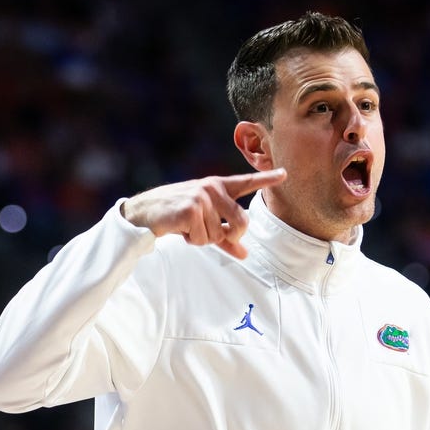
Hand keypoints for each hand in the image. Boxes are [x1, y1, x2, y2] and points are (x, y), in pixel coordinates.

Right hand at [121, 168, 286, 258]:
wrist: (145, 213)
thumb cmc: (176, 217)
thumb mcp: (204, 225)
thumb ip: (226, 238)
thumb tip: (245, 254)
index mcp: (219, 187)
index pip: (247, 183)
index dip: (267, 179)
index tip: (284, 174)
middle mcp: (213, 188)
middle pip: (243, 223)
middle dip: (230, 237)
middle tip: (213, 235)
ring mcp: (203, 196)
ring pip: (219, 234)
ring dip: (203, 238)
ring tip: (188, 227)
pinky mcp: (191, 208)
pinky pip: (203, 237)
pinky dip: (192, 240)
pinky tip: (180, 229)